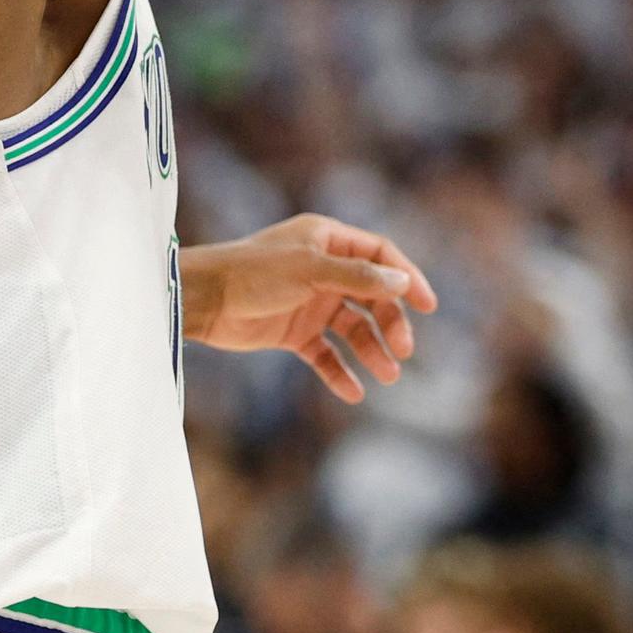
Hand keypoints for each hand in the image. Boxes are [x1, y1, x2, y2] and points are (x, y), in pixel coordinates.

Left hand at [181, 213, 439, 403]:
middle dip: (391, 323)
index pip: (381, 257)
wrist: (204, 300)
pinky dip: (339, 371)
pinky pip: (325, 353)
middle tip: (403, 352)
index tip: (428, 306)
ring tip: (387, 377)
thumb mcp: (310, 269)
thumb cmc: (254, 272)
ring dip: (371, 350)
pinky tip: (353, 391)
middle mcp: (324, 269)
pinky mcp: (293, 331)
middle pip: (372, 296)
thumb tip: (401, 282)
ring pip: (353, 327)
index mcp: (329, 241)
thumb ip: (356, 277)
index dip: (407, 279)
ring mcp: (309, 302)